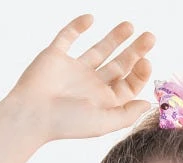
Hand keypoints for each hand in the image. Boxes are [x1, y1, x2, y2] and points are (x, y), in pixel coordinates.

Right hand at [7, 14, 155, 141]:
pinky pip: (68, 37)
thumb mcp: (104, 123)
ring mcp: (73, 70)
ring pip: (99, 50)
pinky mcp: (55, 56)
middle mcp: (91, 85)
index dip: (140, 73)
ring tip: (130, 26)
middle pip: (118, 65)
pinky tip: (90, 19)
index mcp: (103, 102)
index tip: (146, 61)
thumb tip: (148, 103)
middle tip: (150, 37)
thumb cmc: (67, 123)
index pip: (128, 85)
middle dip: (135, 51)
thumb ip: (127, 114)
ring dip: (115, 37)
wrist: (32, 114)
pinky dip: (78, 26)